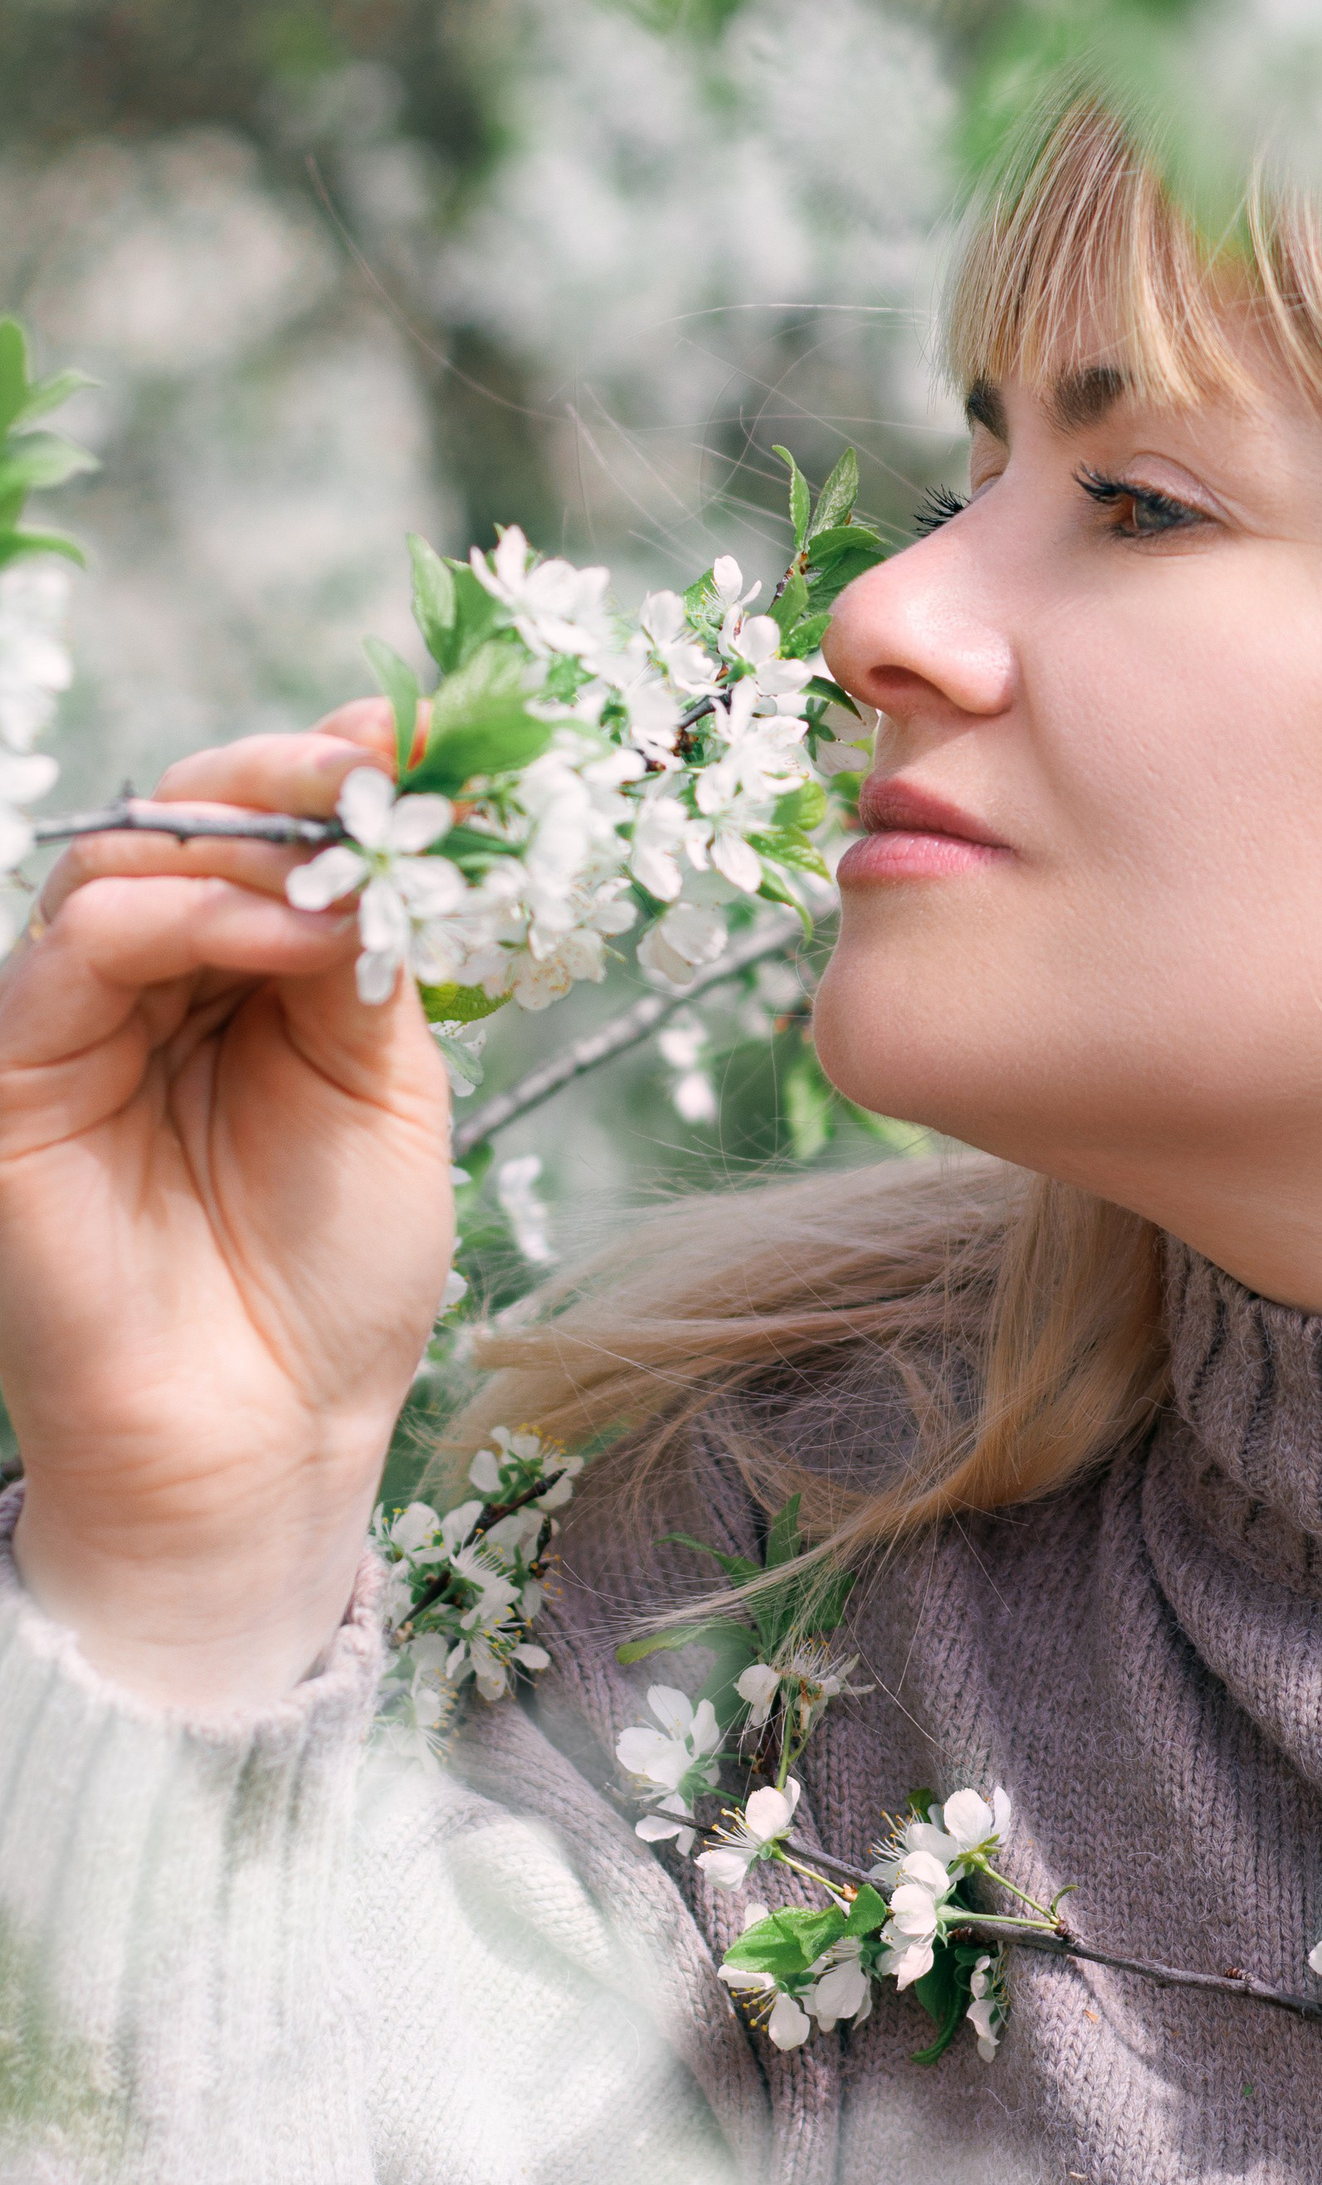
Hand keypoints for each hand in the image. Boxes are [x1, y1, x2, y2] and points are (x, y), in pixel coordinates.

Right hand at [0, 706, 454, 1709]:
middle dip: (289, 780)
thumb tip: (401, 805)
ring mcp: (74, 1024)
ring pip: (125, 860)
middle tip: (378, 767)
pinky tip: (287, 932)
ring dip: (246, 837)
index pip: (261, 834)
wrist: (272, 1438)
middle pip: (187, 822)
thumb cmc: (336, 1277)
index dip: (333, 777)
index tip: (418, 746)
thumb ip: (373, 949)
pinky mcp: (17, 1075)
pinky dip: (187, 914)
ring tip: (348, 862)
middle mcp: (147, 988)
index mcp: (239, 981)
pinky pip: (81, 947)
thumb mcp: (386, 1082)